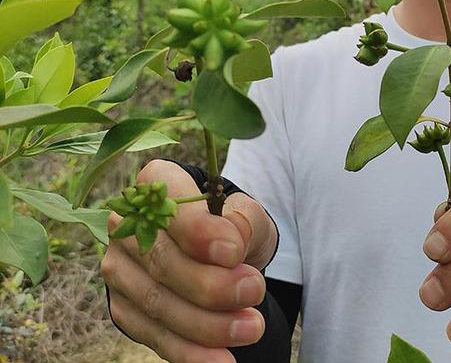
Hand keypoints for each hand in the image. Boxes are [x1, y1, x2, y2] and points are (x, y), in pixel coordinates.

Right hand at [100, 159, 277, 362]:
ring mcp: (120, 269)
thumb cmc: (233, 224)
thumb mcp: (248, 213)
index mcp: (156, 182)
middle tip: (254, 291)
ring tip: (251, 328)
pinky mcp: (125, 308)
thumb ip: (242, 220)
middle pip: (162, 260)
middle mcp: (126, 224)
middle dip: (211, 285)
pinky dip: (191, 352)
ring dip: (207, 324)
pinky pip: (155, 336)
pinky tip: (221, 360)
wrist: (222, 253)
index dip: (198, 232)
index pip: (167, 205)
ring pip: (157, 302)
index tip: (234, 253)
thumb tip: (230, 241)